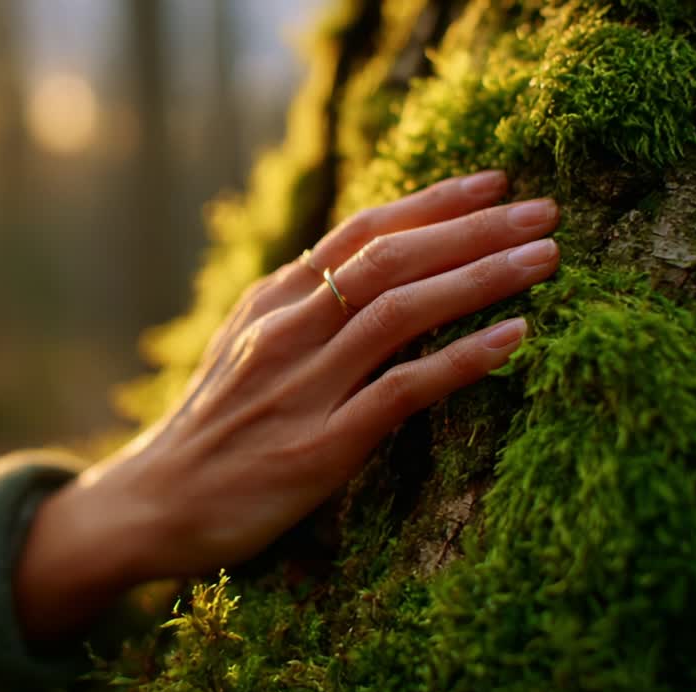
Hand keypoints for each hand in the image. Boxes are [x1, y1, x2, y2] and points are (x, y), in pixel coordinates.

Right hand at [14, 170, 559, 638]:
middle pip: (391, 259)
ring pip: (401, 311)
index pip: (360, 232)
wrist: (151, 505)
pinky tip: (514, 338)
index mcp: (271, 302)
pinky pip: (400, 391)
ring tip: (544, 258)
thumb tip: (359, 263)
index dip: (432, 203)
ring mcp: (302, 387)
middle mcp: (286, 331)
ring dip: (480, 278)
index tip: (494, 182)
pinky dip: (461, 359)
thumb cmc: (209, 427)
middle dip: (474, 229)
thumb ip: (296, 305)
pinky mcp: (317, 449)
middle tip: (545, 210)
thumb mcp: (241, 346)